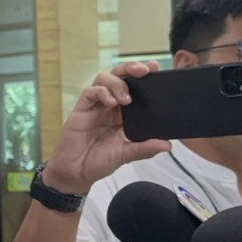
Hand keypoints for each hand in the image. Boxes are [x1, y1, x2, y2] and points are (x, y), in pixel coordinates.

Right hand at [41, 61, 171, 194]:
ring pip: (104, 79)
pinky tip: (110, 102)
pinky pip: (90, 92)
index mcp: (124, 114)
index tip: (156, 69)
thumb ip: (144, 148)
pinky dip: (101, 92)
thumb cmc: (98, 162)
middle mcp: (110, 105)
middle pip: (120, 76)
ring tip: (126, 98)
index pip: (135, 87)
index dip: (145, 76)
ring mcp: (95, 106)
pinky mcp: (81, 109)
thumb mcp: (126, 155)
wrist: (75, 173)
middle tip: (145, 71)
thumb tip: (167, 145)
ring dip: (117, 82)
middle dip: (131, 68)